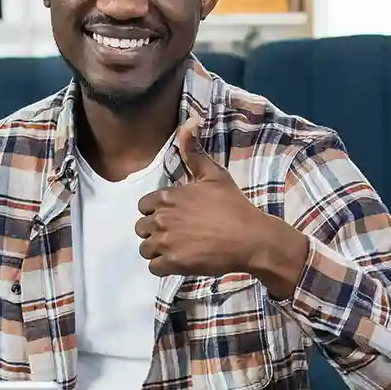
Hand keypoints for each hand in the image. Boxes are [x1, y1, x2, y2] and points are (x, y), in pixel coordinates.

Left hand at [135, 117, 310, 295]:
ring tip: (176, 249)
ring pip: (145, 248)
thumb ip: (194, 151)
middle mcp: (161, 218)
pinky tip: (178, 261)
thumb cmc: (232, 205)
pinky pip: (153, 267)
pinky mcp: (172, 263)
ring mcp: (165, 242)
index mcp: (167, 196)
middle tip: (176, 234)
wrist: (249, 238)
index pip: (143, 206)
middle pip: (141, 227)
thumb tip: (189, 122)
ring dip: (157, 249)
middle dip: (154, 231)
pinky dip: (163, 266)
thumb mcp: (214, 174)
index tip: (173, 216)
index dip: (156, 211)